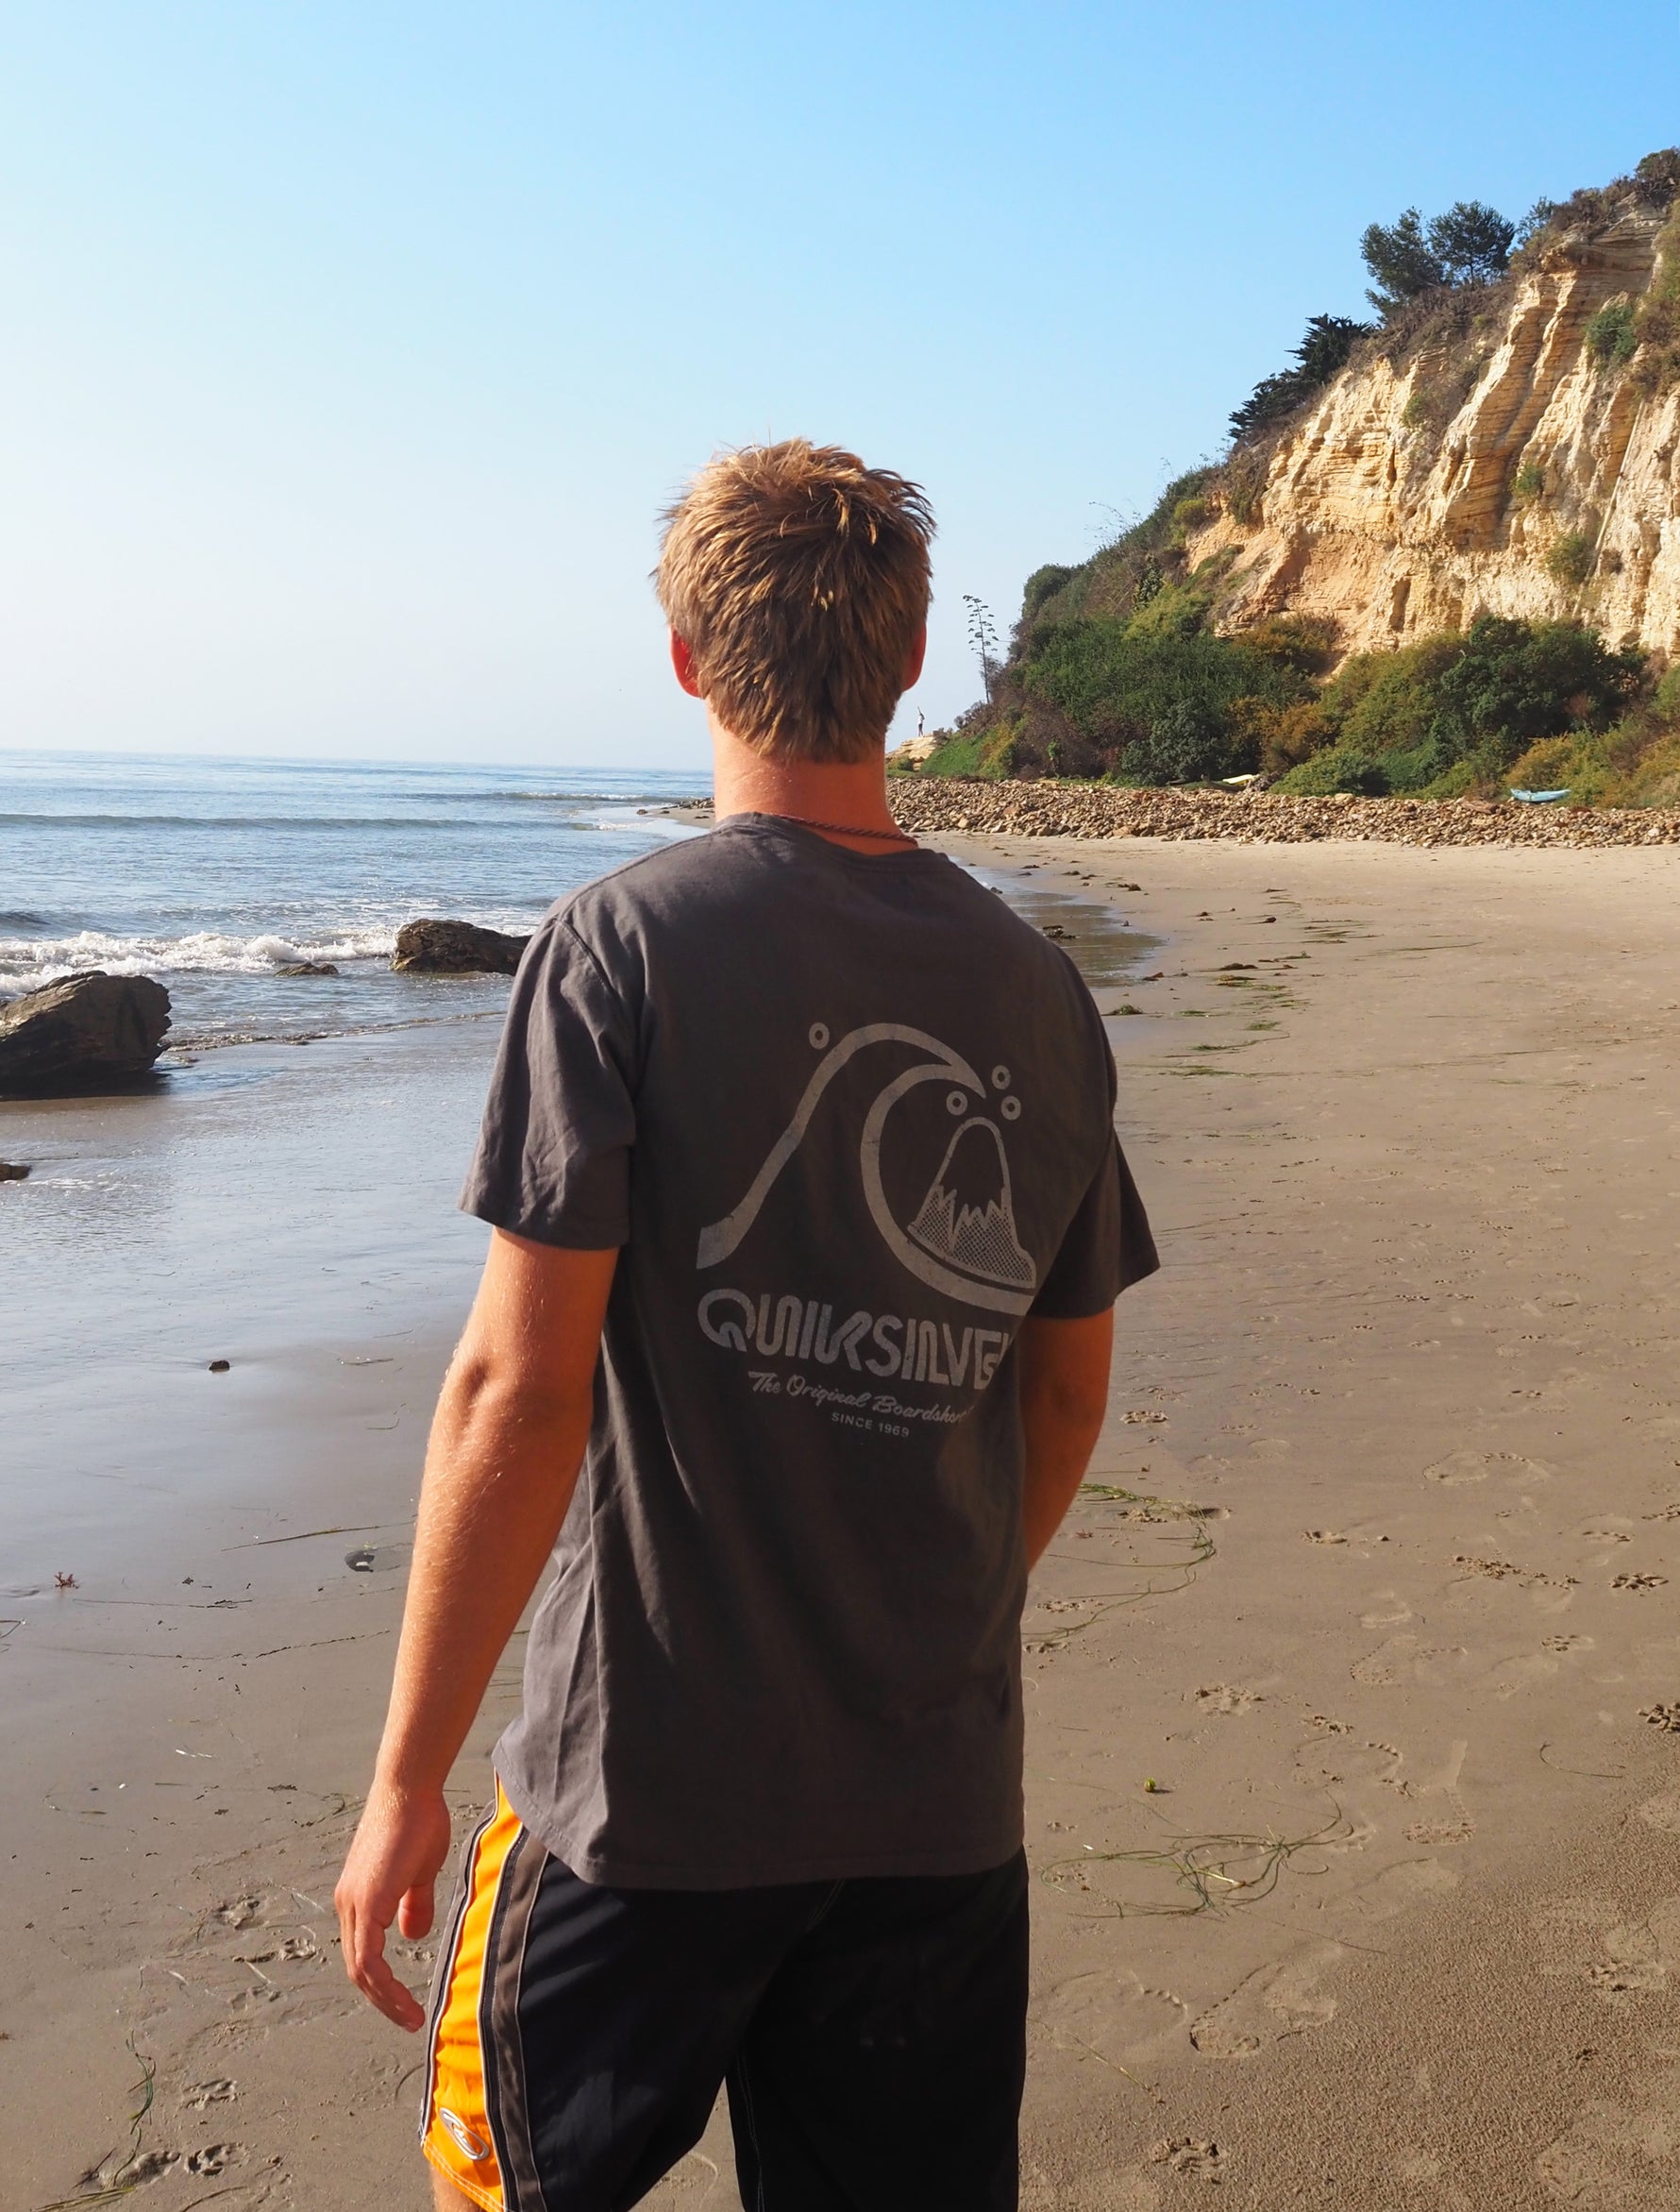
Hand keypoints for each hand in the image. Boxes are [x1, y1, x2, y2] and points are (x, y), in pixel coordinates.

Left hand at [335, 1782, 454, 2030]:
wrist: (408, 1789)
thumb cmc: (417, 1821)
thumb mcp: (418, 1872)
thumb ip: (413, 1905)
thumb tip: (412, 1935)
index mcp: (360, 1899)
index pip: (364, 1955)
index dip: (383, 1983)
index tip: (407, 2003)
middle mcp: (349, 1905)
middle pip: (359, 1969)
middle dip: (384, 2000)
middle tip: (409, 2019)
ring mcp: (354, 1903)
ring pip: (361, 1968)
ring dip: (385, 1998)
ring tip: (410, 2017)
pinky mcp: (366, 1901)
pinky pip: (369, 1956)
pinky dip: (384, 1982)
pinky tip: (403, 1994)